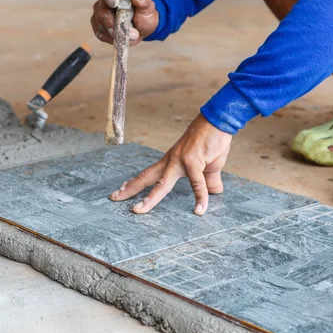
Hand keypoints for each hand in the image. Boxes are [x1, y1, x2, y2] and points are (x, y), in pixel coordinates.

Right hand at [91, 0, 158, 45]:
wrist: (143, 28)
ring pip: (100, 23)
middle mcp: (104, 0)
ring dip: (116, 31)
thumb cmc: (143, 14)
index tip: (114, 2)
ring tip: (132, 34)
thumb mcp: (148, 6)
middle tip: (127, 28)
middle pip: (101, 9)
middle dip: (113, 21)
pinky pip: (101, 34)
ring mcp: (99, 14)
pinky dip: (113, 38)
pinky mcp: (99, 28)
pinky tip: (122, 37)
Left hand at [110, 114, 232, 214]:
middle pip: (147, 177)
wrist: (218, 122)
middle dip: (130, 189)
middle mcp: (172, 161)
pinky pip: (197, 184)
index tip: (121, 190)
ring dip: (149, 198)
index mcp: (171, 161)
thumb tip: (215, 192)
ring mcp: (181, 162)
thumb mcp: (209, 165)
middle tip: (114, 198)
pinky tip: (199, 210)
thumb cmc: (213, 141)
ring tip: (139, 210)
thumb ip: (209, 180)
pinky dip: (200, 198)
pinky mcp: (194, 163)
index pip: (149, 174)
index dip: (135, 182)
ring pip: (162, 184)